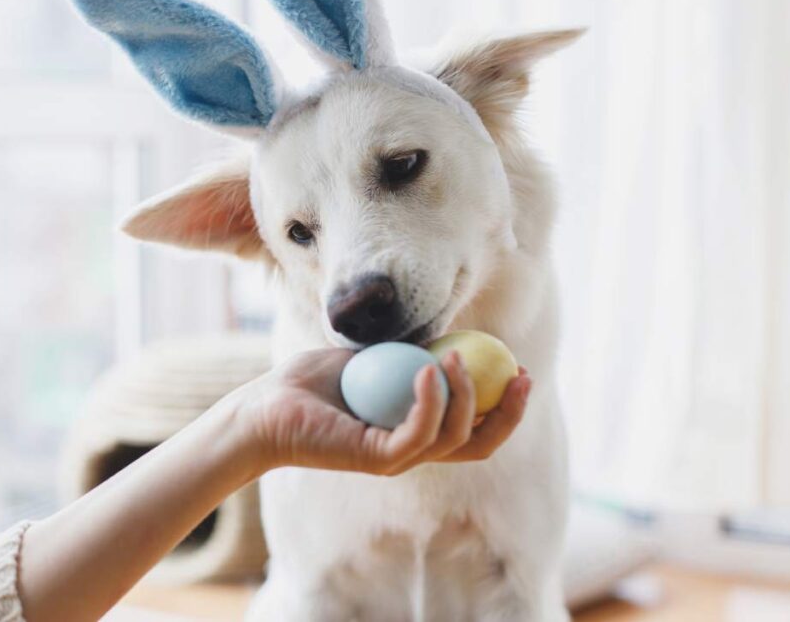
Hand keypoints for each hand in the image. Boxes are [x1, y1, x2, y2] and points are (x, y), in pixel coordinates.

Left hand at [233, 348, 530, 475]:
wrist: (269, 403)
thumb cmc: (313, 380)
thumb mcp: (373, 356)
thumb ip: (410, 350)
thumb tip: (451, 329)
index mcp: (417, 430)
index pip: (475, 427)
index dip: (505, 404)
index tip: (519, 367)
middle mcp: (412, 449)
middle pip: (479, 444)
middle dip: (510, 413)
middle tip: (521, 375)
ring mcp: (396, 458)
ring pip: (454, 438)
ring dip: (466, 395)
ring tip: (455, 356)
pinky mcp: (377, 459)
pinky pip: (419, 433)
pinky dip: (431, 401)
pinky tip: (429, 367)